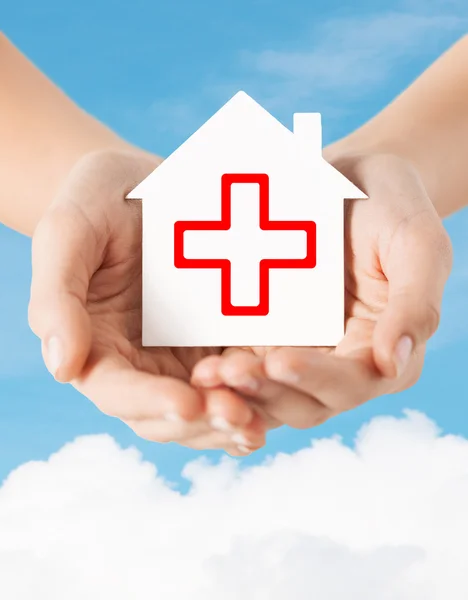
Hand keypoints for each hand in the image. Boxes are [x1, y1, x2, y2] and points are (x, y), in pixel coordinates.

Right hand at [28, 149, 266, 453]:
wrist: (145, 181)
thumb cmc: (98, 200)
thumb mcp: (69, 232)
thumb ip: (57, 298)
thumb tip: (61, 368)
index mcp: (98, 347)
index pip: (117, 391)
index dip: (149, 402)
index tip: (185, 403)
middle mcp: (140, 362)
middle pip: (165, 415)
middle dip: (202, 421)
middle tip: (239, 416)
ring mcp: (183, 354)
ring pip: (205, 406)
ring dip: (232, 419)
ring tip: (261, 419)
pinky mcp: (220, 338)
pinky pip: (240, 377)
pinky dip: (258, 394)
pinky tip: (284, 395)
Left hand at [192, 152, 452, 428]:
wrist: (347, 178)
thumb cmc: (390, 204)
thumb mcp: (416, 243)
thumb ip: (415, 304)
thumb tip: (393, 364)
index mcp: (382, 350)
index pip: (353, 383)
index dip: (317, 379)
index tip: (280, 360)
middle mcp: (340, 362)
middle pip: (305, 401)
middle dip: (268, 392)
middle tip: (229, 373)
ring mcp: (299, 352)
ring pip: (269, 393)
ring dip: (239, 393)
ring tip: (206, 375)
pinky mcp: (265, 336)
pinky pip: (244, 366)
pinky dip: (225, 375)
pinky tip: (198, 366)